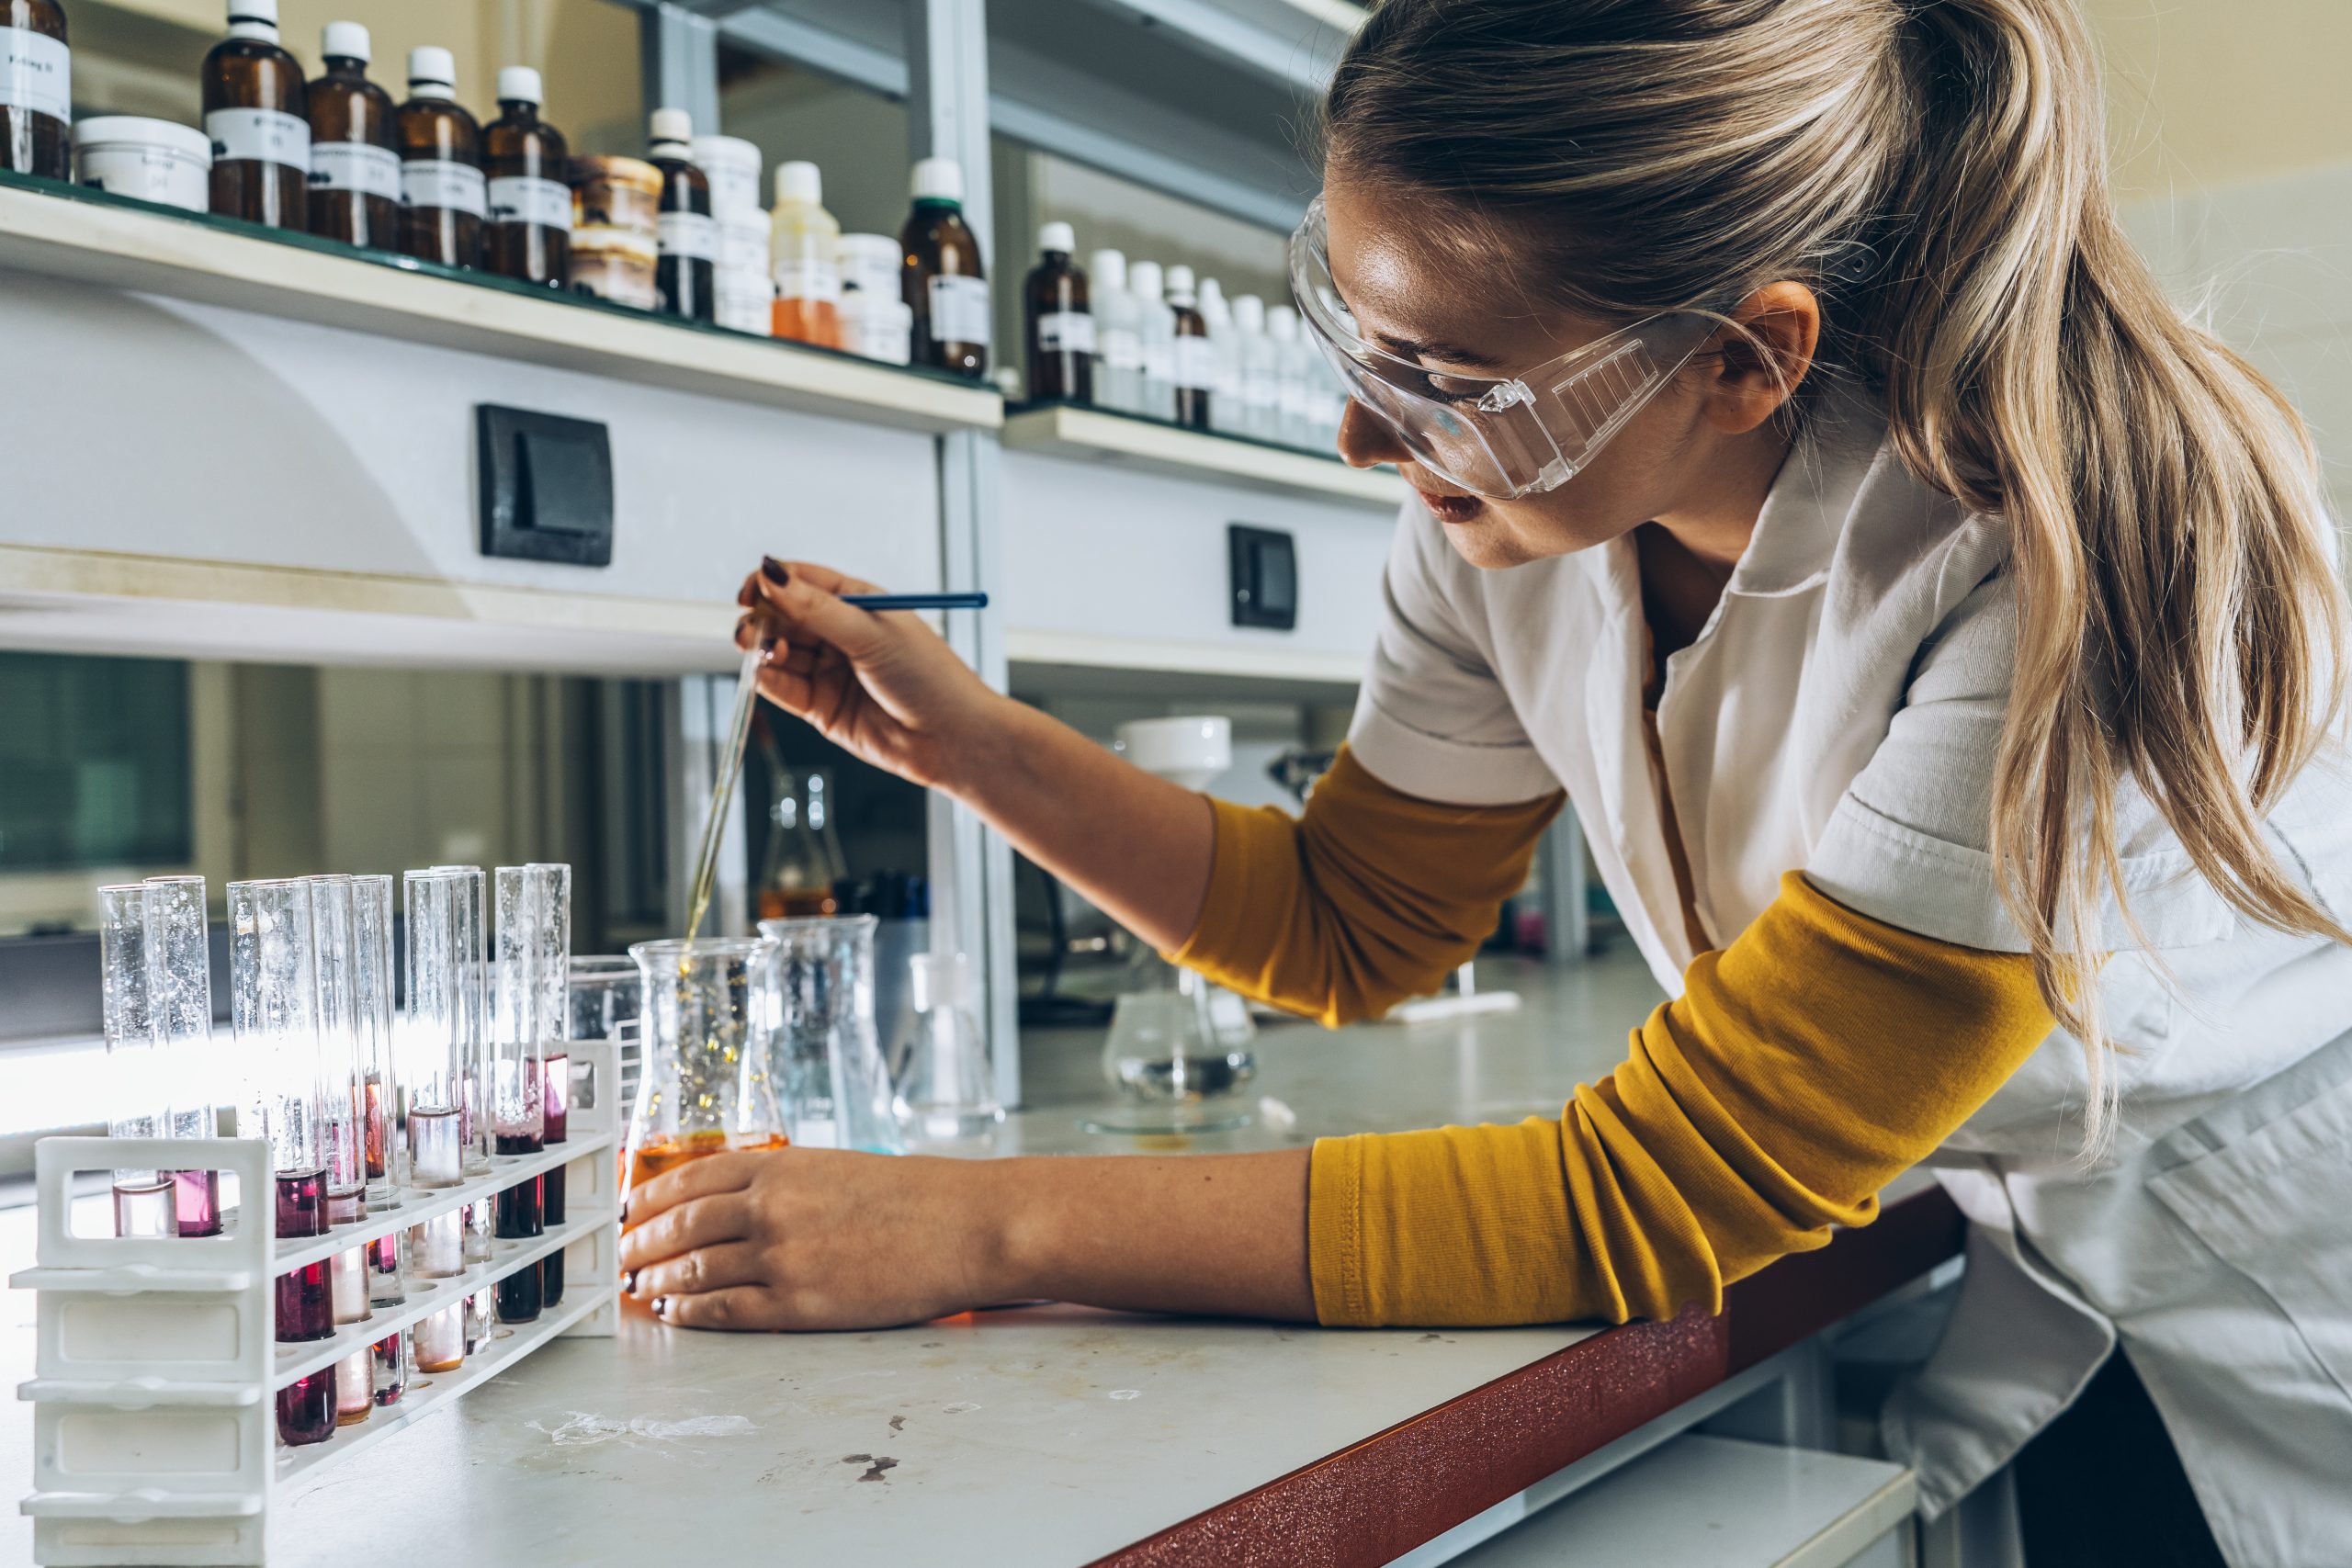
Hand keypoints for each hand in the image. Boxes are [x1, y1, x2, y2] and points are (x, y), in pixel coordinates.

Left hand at [618, 1146, 1001, 1330]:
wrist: (965, 1226)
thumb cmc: (915, 1197)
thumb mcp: (839, 1168)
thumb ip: (786, 1182)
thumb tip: (737, 1203)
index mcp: (782, 1167)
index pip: (691, 1178)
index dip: (648, 1197)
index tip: (626, 1210)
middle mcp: (772, 1206)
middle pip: (680, 1223)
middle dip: (640, 1242)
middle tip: (619, 1256)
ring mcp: (782, 1255)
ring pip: (693, 1267)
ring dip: (656, 1278)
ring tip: (637, 1287)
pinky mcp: (800, 1301)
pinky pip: (726, 1309)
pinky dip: (691, 1310)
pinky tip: (674, 1311)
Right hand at [735, 558, 1009, 792]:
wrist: (952, 738)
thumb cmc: (927, 676)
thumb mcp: (871, 632)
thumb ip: (816, 608)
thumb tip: (771, 574)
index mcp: (857, 604)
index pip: (801, 582)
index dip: (770, 583)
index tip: (750, 592)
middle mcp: (840, 635)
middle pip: (783, 617)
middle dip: (762, 619)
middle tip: (752, 630)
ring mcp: (829, 671)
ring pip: (779, 652)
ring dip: (763, 649)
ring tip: (765, 651)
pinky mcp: (821, 708)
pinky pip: (784, 688)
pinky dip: (768, 680)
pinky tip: (765, 674)